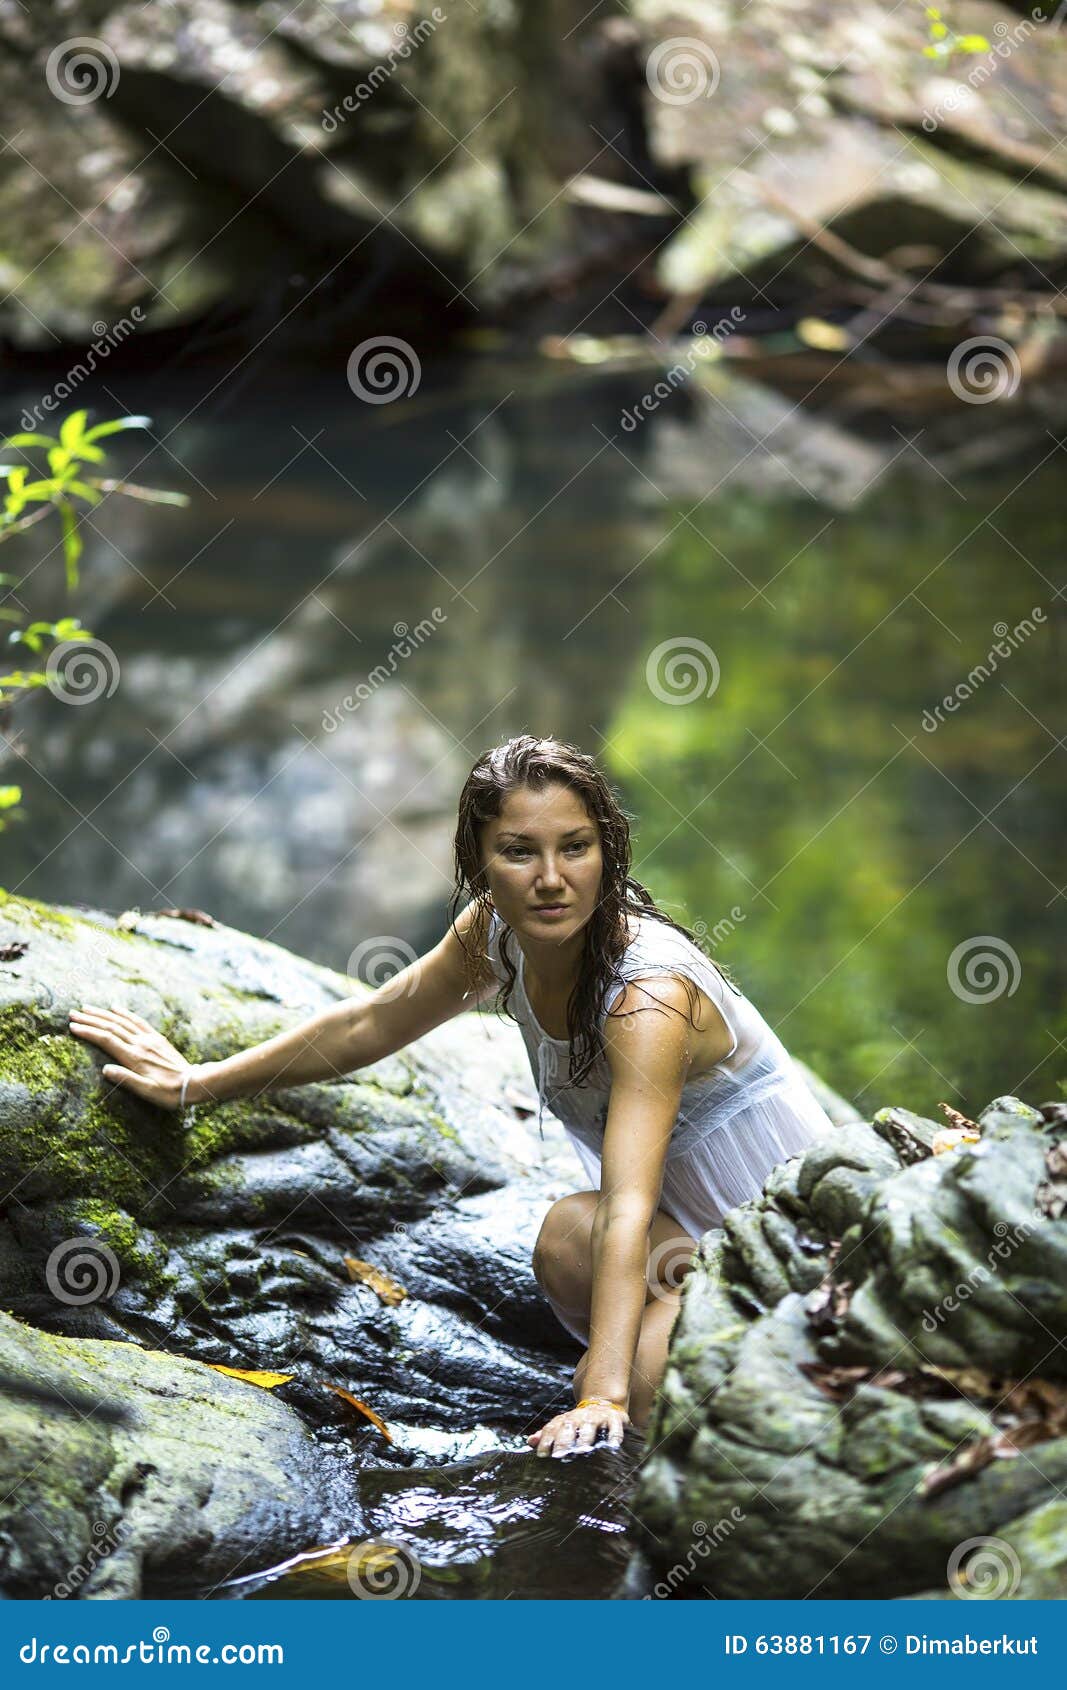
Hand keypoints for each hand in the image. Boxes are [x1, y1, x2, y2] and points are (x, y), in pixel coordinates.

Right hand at [68, 1004, 197, 1108]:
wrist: (194, 1083)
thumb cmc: (168, 1093)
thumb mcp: (147, 1091)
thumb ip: (126, 1080)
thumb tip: (105, 1070)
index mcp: (134, 1057)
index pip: (106, 1040)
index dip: (88, 1032)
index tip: (72, 1026)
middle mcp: (140, 1044)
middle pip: (111, 1027)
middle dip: (91, 1019)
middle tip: (72, 1013)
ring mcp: (149, 1039)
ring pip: (122, 1022)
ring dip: (103, 1014)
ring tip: (87, 1008)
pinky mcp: (157, 1038)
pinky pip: (138, 1022)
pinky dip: (125, 1013)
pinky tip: (116, 1008)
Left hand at [526, 1401, 628, 1458]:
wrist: (604, 1403)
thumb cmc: (579, 1422)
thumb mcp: (563, 1426)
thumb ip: (546, 1435)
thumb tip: (530, 1441)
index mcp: (566, 1420)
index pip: (552, 1428)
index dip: (546, 1440)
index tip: (542, 1455)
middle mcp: (580, 1417)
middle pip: (569, 1427)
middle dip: (563, 1441)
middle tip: (559, 1455)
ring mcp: (597, 1417)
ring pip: (589, 1426)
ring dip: (585, 1438)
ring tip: (582, 1451)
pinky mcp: (615, 1419)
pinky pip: (614, 1427)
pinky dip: (614, 1436)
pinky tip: (612, 1446)